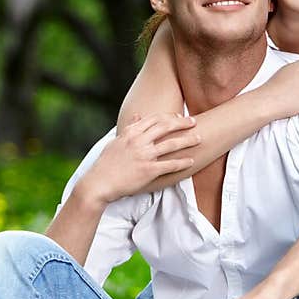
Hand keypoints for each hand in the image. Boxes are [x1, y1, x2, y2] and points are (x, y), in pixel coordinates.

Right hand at [81, 113, 199, 203]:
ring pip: (171, 144)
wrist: (99, 182)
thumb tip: (137, 116)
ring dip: (187, 141)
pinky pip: (170, 165)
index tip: (180, 117)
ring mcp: (144, 156)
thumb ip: (129, 128)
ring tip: (199, 139)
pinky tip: (191, 161)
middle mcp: (139, 141)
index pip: (154, 119)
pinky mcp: (148, 171)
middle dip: (182, 123)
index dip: (169, 117)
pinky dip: (182, 162)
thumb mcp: (116, 142)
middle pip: (166, 127)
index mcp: (131, 133)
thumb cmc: (106, 164)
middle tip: (194, 122)